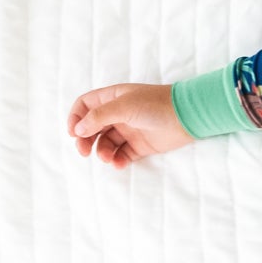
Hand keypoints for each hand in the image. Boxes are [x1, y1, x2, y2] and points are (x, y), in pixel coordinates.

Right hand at [66, 82, 191, 167]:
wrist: (187, 116)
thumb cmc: (155, 105)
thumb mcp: (123, 106)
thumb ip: (99, 117)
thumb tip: (78, 129)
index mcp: (112, 98)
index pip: (85, 106)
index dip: (76, 118)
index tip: (73, 133)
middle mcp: (118, 113)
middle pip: (92, 127)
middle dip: (85, 140)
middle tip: (83, 152)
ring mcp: (130, 130)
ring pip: (107, 143)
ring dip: (102, 151)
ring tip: (106, 158)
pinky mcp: (141, 145)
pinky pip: (123, 154)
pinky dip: (117, 160)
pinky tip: (118, 164)